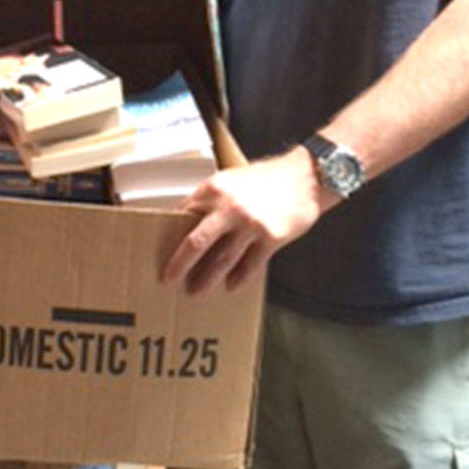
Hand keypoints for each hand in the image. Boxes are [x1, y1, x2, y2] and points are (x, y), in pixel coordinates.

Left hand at [164, 148, 326, 294]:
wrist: (307, 177)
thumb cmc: (268, 178)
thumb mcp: (232, 179)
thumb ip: (213, 199)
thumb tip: (191, 221)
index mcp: (214, 189)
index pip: (184, 216)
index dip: (170, 235)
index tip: (160, 250)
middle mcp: (229, 207)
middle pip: (197, 243)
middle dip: (180, 265)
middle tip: (169, 279)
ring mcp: (250, 224)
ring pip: (221, 259)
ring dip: (207, 279)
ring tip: (196, 291)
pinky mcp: (271, 238)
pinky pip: (250, 265)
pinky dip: (239, 278)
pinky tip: (231, 286)